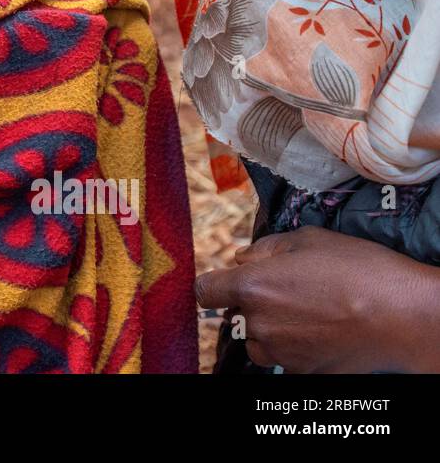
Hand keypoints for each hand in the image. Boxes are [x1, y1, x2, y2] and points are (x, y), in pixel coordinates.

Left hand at [197, 226, 439, 372]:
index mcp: (252, 287)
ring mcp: (281, 353)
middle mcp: (259, 324)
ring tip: (309, 313)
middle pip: (237, 316)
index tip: (224, 281)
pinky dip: (296, 347)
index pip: (205, 291)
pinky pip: (286, 359)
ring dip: (271, 329)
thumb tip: (240, 257)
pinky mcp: (303, 372)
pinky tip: (324, 331)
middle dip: (254, 303)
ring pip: (258, 342)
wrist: (405, 317)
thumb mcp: (309, 240)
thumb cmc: (359, 271)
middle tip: (291, 290)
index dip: (214, 284)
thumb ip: (265, 248)